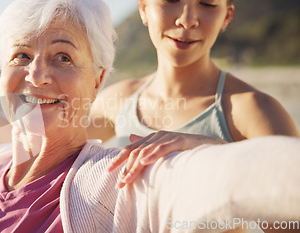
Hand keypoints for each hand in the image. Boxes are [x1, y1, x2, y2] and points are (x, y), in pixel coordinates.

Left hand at [108, 131, 225, 187]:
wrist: (212, 146)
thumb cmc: (187, 151)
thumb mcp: (164, 149)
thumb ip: (148, 146)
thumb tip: (131, 138)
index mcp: (152, 139)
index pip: (130, 149)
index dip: (118, 159)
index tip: (108, 172)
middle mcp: (157, 136)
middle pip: (135, 152)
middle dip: (125, 169)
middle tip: (120, 185)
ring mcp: (168, 137)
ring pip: (146, 152)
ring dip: (135, 167)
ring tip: (127, 179)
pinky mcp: (180, 140)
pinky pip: (163, 147)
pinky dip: (153, 154)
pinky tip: (145, 162)